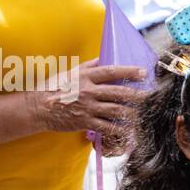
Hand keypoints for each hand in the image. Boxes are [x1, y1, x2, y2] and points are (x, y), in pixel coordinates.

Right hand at [26, 58, 149, 142]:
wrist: (37, 107)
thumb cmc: (54, 88)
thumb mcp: (70, 72)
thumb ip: (88, 66)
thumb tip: (103, 58)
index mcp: (85, 77)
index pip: (111, 72)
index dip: (129, 71)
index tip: (143, 72)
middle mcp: (88, 91)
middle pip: (119, 92)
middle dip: (138, 95)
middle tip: (151, 96)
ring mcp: (87, 108)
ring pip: (116, 110)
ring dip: (132, 113)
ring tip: (144, 114)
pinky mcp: (85, 122)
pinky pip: (107, 127)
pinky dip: (119, 130)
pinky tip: (129, 131)